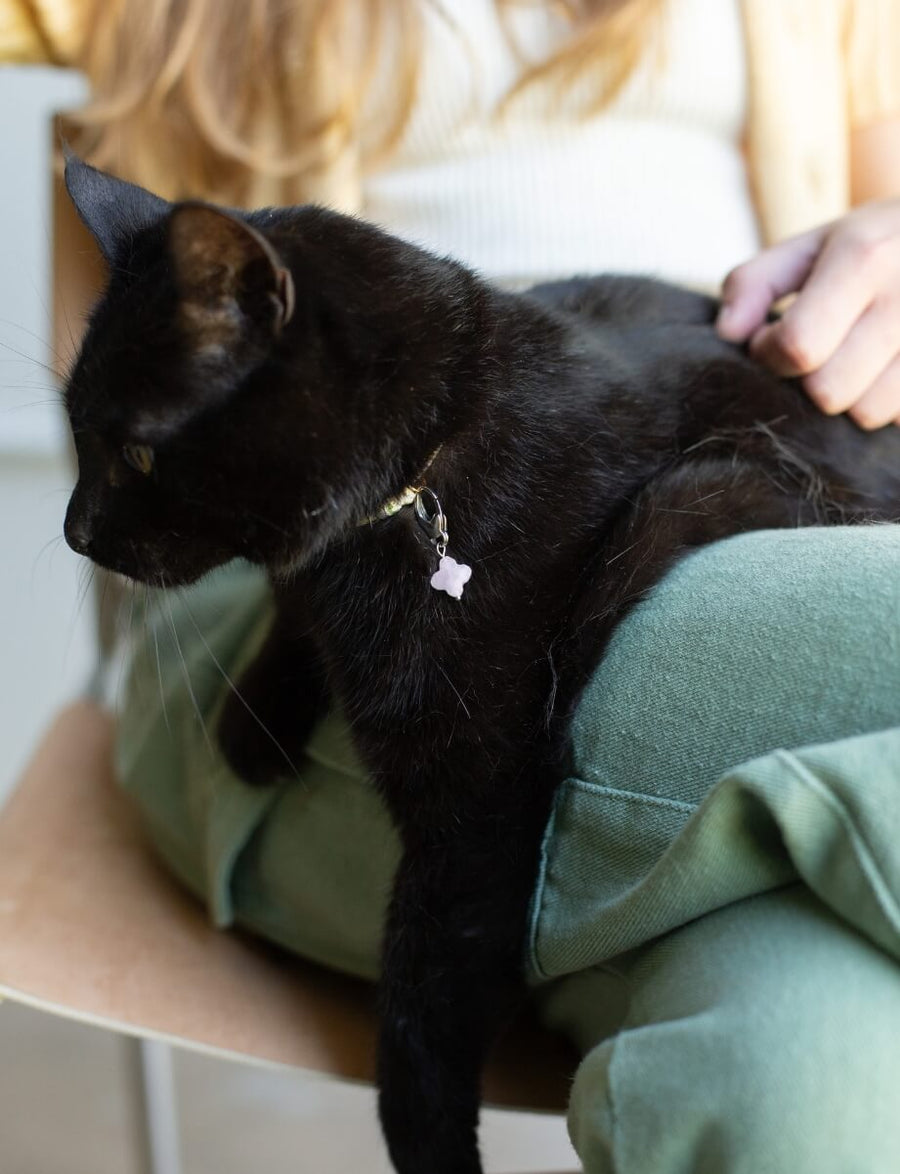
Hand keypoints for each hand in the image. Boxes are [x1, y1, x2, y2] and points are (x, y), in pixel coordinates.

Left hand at [716, 201, 899, 428]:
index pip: (798, 345)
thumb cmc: (874, 245)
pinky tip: (887, 369)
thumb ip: (755, 282)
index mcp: (863, 258)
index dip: (769, 354)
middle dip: (808, 381)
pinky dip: (887, 403)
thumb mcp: (812, 245)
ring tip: (856, 361)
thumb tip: (727, 333)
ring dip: (850, 397)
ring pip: (868, 413)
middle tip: (816, 354)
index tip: (769, 339)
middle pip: (828, 391)